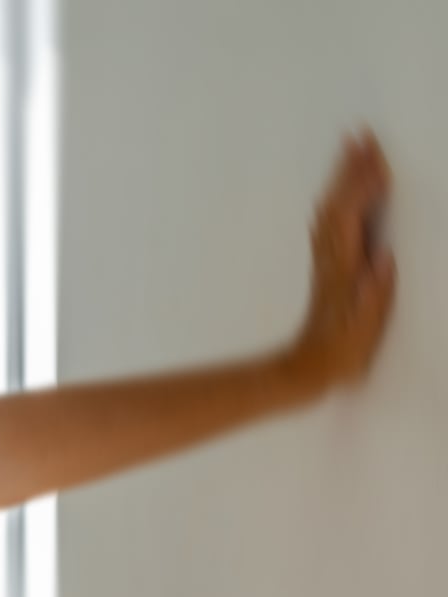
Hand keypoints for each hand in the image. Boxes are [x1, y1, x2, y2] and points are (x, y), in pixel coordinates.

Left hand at [284, 129, 395, 393]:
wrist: (307, 368)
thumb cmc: (341, 352)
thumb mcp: (365, 328)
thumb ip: (375, 293)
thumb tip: (383, 257)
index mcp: (343, 268)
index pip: (352, 216)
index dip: (363, 185)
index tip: (377, 157)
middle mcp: (330, 258)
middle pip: (337, 203)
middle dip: (349, 168)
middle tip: (359, 133)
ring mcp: (326, 261)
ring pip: (330, 209)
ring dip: (342, 178)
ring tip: (351, 148)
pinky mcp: (326, 267)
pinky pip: (329, 222)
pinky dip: (338, 198)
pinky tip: (341, 191)